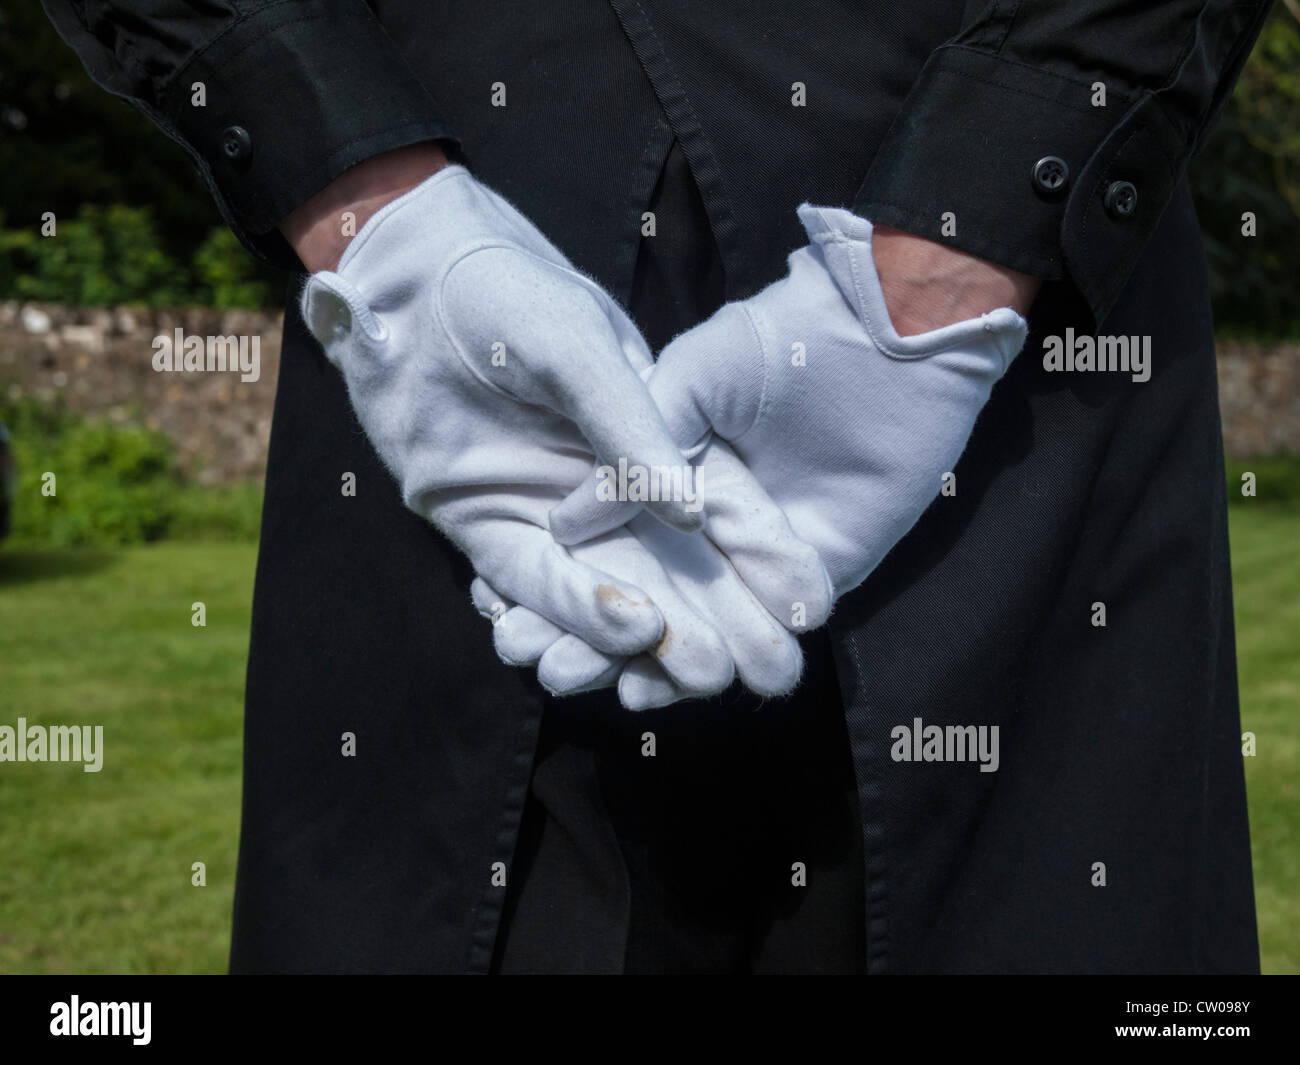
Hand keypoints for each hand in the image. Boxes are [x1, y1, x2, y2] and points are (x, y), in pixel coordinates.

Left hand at [299, 163, 720, 654]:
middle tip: (768, 677)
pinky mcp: (489, 530)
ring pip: (610, 592)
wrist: (400, 293)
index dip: (769, 558)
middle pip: (681, 568)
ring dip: (643, 644)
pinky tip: (589, 648)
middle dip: (724, 625)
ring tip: (678, 687)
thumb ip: (629, 424)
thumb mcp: (575, 344)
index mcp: (657, 434)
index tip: (809, 610)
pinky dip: (563, 616)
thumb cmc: (502, 290)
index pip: (729, 507)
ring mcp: (552, 516)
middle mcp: (613, 488)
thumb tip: (693, 513)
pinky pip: (533, 585)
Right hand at [531, 205, 1029, 704]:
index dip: (565, 574)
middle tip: (537, 665)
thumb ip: (630, 451)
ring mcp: (762, 554)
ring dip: (631, 656)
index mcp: (673, 469)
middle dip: (583, 632)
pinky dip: (705, 657)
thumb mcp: (687, 381)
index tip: (511, 616)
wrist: (887, 335)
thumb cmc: (778, 340)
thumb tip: (568, 523)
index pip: (612, 539)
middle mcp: (711, 519)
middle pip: (641, 585)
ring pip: (691, 618)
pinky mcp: (816, 573)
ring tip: (570, 682)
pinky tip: (647, 688)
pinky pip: (757, 629)